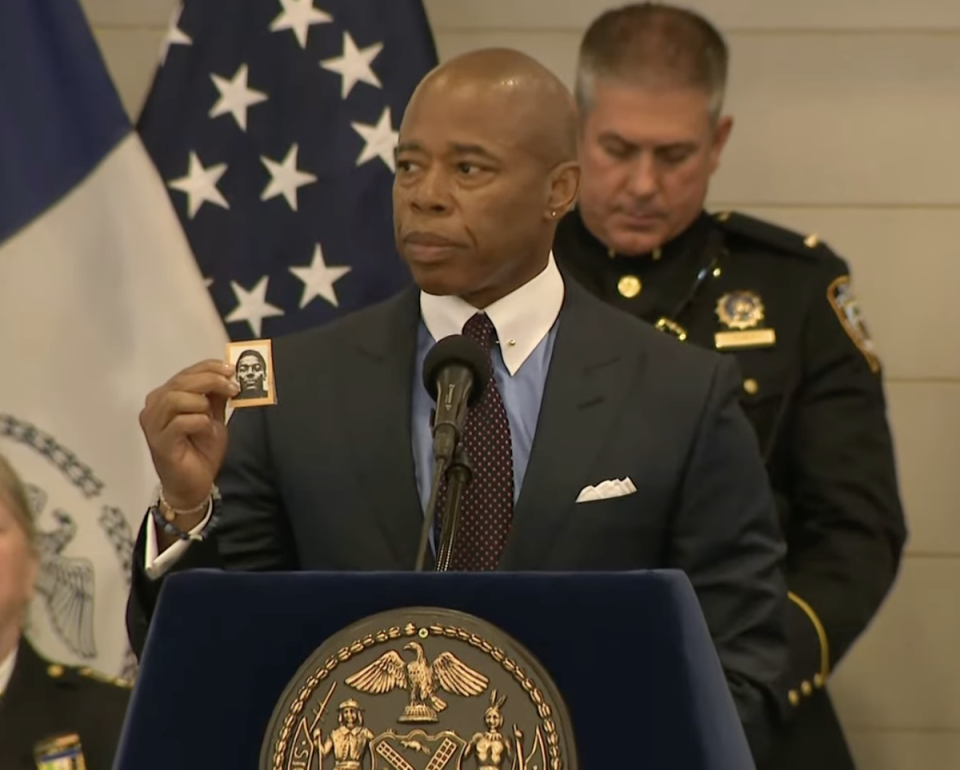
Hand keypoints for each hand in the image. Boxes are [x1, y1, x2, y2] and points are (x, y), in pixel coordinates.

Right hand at [140, 360, 238, 510]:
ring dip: (202, 403)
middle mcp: (155, 407)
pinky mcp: (160, 441)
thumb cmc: (200, 450)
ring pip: (176, 398)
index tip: (230, 369)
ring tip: (212, 417)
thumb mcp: (213, 417)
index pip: (185, 372)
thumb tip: (229, 375)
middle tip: (232, 387)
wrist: (194, 484)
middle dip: (210, 380)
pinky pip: (180, 422)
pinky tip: (206, 430)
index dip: (208, 367)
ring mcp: (154, 424)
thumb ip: (216, 397)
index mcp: (166, 397)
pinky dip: (199, 422)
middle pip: (181, 382)